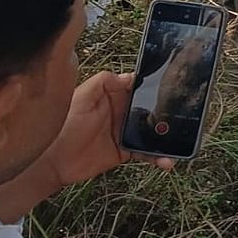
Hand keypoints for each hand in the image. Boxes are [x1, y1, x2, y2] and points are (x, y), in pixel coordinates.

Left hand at [39, 72, 175, 190]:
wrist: (52, 160)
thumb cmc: (63, 125)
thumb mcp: (81, 96)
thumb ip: (103, 82)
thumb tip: (129, 76)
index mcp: (112, 96)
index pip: (137, 87)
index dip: (153, 86)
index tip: (170, 86)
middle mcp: (121, 112)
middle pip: (150, 109)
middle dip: (167, 112)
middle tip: (185, 117)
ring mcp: (124, 132)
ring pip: (152, 132)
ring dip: (167, 136)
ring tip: (180, 143)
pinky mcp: (125, 151)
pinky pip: (147, 153)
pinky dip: (158, 157)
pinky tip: (167, 161)